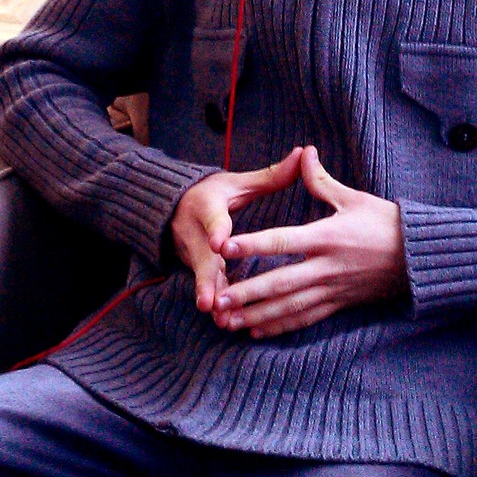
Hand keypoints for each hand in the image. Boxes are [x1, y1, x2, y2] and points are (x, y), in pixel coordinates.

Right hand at [171, 148, 303, 313]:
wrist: (172, 206)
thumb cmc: (214, 194)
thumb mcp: (238, 183)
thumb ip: (271, 175)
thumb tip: (304, 153)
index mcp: (207, 205)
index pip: (212, 217)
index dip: (216, 230)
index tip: (220, 243)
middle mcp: (195, 232)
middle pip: (202, 257)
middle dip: (207, 280)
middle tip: (212, 301)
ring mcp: (192, 254)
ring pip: (202, 277)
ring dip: (211, 298)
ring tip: (221, 318)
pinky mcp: (194, 268)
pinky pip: (206, 287)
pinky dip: (214, 303)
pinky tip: (226, 323)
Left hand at [213, 145, 405, 338]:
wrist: (420, 257)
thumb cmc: (386, 223)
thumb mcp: (355, 198)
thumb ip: (322, 181)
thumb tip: (304, 152)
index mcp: (326, 237)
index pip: (282, 241)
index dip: (252, 244)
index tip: (225, 247)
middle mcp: (326, 267)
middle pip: (280, 283)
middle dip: (248, 293)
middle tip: (218, 300)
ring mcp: (332, 289)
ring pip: (289, 306)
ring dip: (258, 315)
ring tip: (228, 321)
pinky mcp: (339, 304)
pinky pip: (306, 318)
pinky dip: (281, 325)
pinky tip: (257, 330)